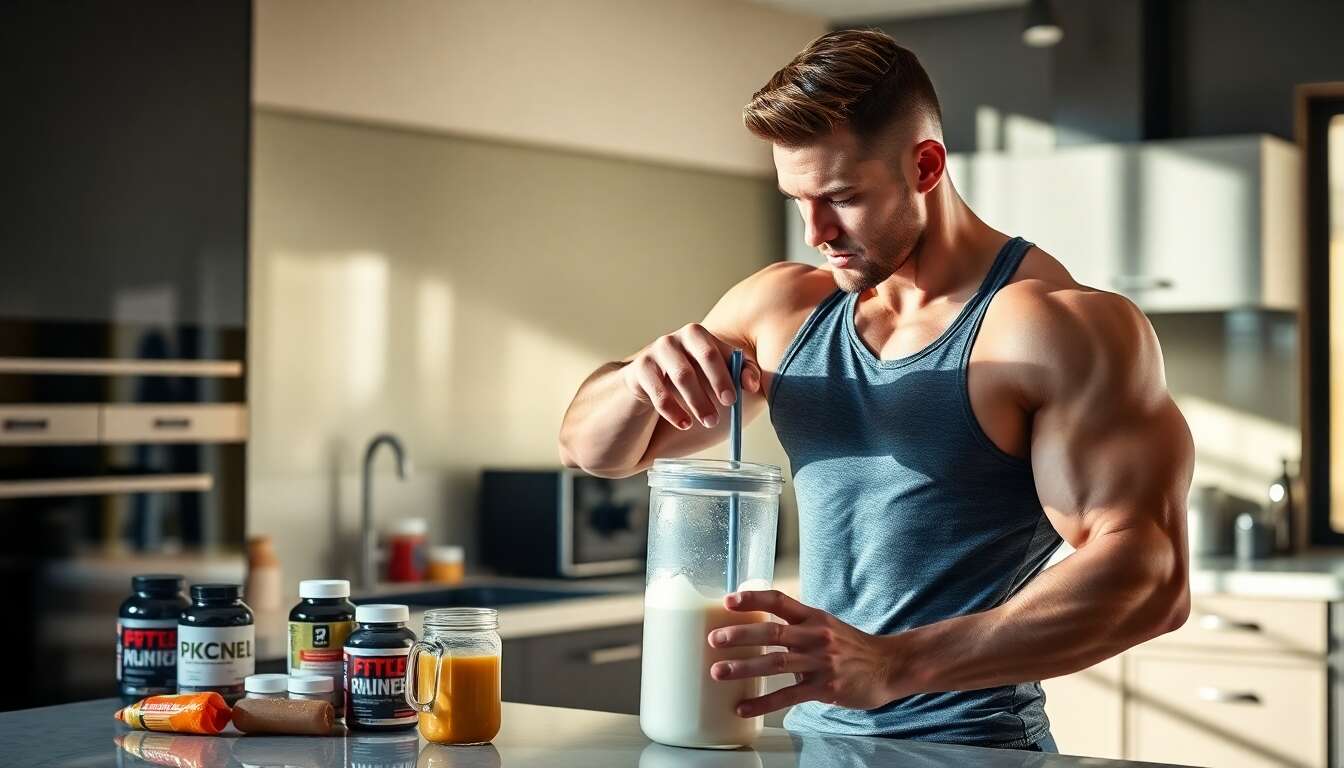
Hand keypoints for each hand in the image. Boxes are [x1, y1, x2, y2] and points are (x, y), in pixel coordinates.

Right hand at [621, 323, 760, 430]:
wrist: (637, 397)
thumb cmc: (680, 388)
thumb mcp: (708, 382)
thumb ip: (736, 377)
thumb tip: (752, 383)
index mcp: (696, 337)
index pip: (720, 348)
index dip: (735, 369)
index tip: (745, 391)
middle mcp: (676, 339)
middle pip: (704, 353)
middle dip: (720, 380)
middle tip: (729, 405)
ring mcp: (655, 352)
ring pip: (683, 374)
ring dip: (700, 401)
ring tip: (710, 422)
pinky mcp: (637, 371)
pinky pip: (658, 391)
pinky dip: (674, 410)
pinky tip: (685, 424)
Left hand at [708, 590, 900, 716]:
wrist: (889, 665)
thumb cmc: (852, 647)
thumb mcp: (826, 627)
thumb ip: (798, 628)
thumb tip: (762, 632)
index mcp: (813, 617)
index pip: (779, 600)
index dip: (753, 598)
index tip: (728, 600)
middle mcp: (815, 636)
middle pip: (772, 631)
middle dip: (739, 635)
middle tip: (714, 639)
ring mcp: (820, 662)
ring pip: (775, 662)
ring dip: (743, 667)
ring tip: (718, 672)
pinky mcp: (824, 687)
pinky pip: (787, 695)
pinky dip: (762, 703)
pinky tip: (743, 707)